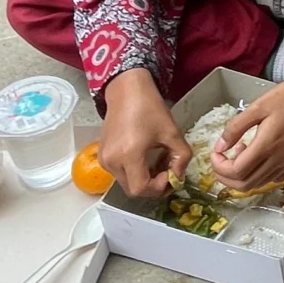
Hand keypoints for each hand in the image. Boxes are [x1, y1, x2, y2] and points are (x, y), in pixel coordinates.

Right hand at [98, 70, 190, 196]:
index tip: (171, 174)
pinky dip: (135, 173)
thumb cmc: (149, 108)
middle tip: (168, 172)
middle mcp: (112, 161)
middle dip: (154, 186)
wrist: (126, 91)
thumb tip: (178, 177)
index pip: (141, 189)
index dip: (159, 187)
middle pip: (133, 190)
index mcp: (128, 155)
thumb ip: (181, 158)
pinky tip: (146, 159)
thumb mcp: (172, 133)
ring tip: (159, 162)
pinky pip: (120, 174)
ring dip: (145, 180)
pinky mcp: (103, 156)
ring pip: (127, 184)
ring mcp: (104, 160)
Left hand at [213, 72, 283, 189]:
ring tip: (242, 152)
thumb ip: (235, 128)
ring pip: (259, 184)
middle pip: (245, 185)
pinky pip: (274, 178)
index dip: (219, 166)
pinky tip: (260, 155)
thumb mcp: (258, 106)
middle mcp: (278, 160)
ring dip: (243, 175)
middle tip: (221, 161)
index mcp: (266, 146)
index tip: (216, 153)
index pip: (236, 172)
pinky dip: (260, 174)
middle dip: (226, 177)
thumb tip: (221, 146)